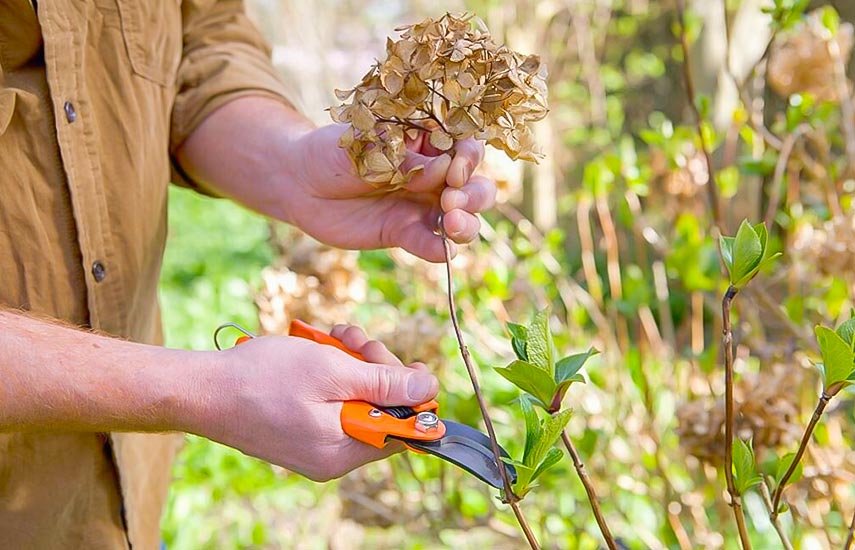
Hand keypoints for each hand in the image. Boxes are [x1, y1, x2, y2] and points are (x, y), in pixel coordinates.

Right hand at [195, 325, 436, 481]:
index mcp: (342, 452)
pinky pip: (332, 402)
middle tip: (357, 340)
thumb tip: (429, 388)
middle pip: (380, 411)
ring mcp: (313, 444)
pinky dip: (332, 373)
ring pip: (356, 400)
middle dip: (377, 368)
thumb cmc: (262, 379)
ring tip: (336, 337)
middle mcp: (331, 457)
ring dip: (353, 363)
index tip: (410, 364)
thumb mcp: (333, 372)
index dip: (412, 395)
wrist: (201, 388)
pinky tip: (321, 349)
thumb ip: (385, 383)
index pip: (403, 431)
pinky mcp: (299, 430)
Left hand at [283, 124, 497, 261]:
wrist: (300, 183)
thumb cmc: (333, 152)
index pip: (466, 147)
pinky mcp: (406, 233)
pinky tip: (442, 251)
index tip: (454, 169)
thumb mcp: (365, 146)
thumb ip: (403, 159)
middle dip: (474, 195)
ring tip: (452, 225)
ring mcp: (423, 206)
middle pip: (475, 186)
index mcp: (428, 142)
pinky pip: (432, 244)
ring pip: (464, 218)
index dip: (469, 158)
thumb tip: (441, 169)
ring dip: (468, 223)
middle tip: (451, 200)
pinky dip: (442, 250)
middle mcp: (434, 175)